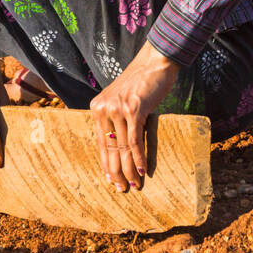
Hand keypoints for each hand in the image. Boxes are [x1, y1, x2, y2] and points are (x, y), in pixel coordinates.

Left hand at [90, 40, 180, 191]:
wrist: (155, 62)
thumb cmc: (141, 82)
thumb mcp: (123, 100)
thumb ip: (117, 117)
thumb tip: (120, 145)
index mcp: (98, 107)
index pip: (100, 142)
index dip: (105, 163)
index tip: (110, 179)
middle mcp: (104, 108)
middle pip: (109, 148)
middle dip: (116, 171)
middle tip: (122, 189)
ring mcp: (118, 109)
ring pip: (121, 147)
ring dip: (128, 169)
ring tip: (134, 185)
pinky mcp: (133, 110)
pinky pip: (134, 140)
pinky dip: (138, 158)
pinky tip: (142, 170)